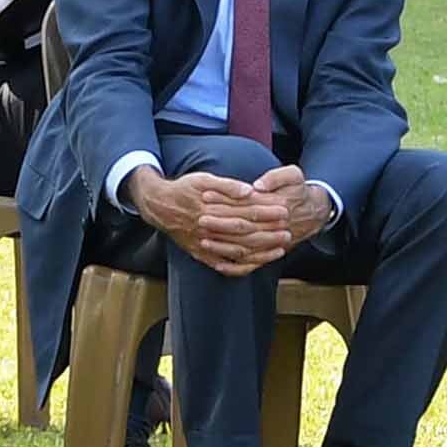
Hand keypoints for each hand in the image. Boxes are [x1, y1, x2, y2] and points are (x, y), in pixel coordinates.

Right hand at [138, 162, 325, 274]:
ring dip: (261, 252)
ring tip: (281, 248)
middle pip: (244, 234)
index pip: (245, 212)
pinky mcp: (201, 254)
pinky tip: (256, 265)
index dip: (266, 213)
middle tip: (288, 232)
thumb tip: (250, 190)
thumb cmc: (184, 189)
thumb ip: (227, 185)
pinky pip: (223, 265)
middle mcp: (208, 229)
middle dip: (268, 234)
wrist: (158, 206)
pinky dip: (241, 267)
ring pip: (237, 251)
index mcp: (210, 209)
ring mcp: (204, 244)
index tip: (283, 211)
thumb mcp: (203, 179)